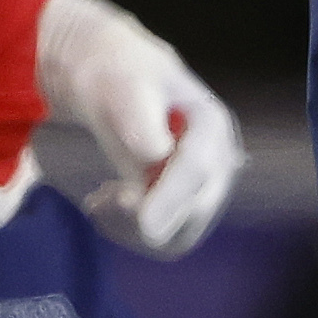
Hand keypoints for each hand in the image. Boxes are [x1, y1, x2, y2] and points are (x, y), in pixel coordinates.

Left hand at [37, 0, 245, 258]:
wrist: (119, 81)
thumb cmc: (119, 78)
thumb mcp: (124, 87)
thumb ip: (139, 119)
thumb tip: (156, 154)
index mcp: (212, 124)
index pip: (198, 169)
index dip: (170, 199)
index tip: (137, 220)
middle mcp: (219, 160)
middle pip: (195, 211)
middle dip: (145, 217)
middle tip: (99, 200)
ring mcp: (204, 186)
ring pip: (179, 235)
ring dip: (134, 230)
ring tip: (99, 200)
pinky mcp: (184, 205)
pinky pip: (165, 240)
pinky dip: (130, 232)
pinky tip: (105, 203)